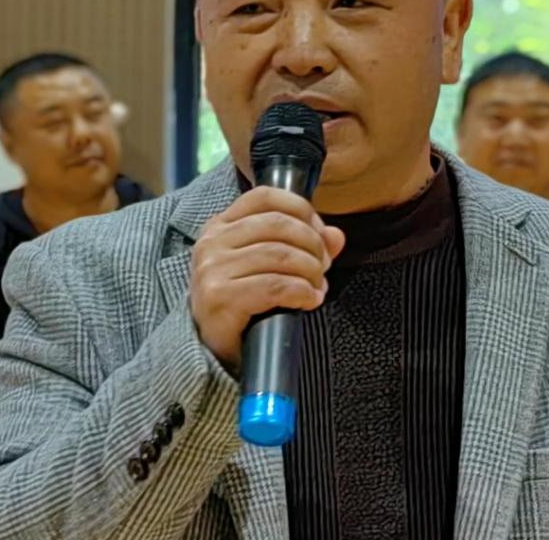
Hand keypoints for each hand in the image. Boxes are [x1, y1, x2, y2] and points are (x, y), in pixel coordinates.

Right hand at [189, 187, 344, 368]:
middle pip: (278, 225)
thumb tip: (336, 235)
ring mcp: (212, 270)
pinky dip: (301, 291)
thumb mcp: (271, 268)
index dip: (301, 209)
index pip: (265, 196)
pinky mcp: (219, 298)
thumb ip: (304, 246)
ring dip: (310, 271)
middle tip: (324, 267)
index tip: (320, 233)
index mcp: (220, 226)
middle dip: (312, 244)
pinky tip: (309, 301)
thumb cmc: (244, 305)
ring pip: (280, 254)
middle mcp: (211, 242)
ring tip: (318, 287)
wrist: (215, 353)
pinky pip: (274, 286)